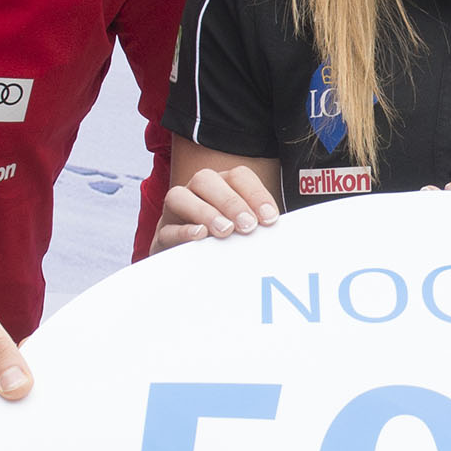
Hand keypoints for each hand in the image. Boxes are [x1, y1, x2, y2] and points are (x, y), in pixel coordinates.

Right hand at [150, 163, 280, 250]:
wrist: (194, 273)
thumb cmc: (229, 247)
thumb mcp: (248, 234)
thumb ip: (262, 228)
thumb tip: (289, 232)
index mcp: (222, 187)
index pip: (238, 177)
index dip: (256, 194)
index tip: (270, 219)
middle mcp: (196, 193)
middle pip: (206, 179)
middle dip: (230, 201)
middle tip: (247, 226)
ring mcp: (175, 213)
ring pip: (179, 196)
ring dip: (204, 211)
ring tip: (224, 231)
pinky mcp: (161, 236)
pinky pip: (167, 228)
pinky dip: (183, 230)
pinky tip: (200, 237)